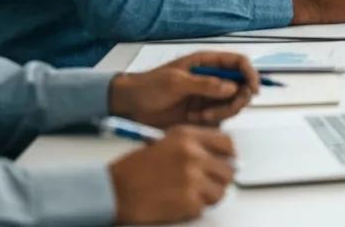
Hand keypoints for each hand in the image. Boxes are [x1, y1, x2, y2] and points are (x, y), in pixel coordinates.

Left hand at [108, 51, 258, 126]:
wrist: (130, 107)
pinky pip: (219, 118)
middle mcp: (212, 78)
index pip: (238, 63)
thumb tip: (232, 87)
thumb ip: (205, 84)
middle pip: (241, 85)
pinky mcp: (202, 113)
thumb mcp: (176, 83)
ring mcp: (208, 96)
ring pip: (232, 103)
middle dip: (238, 98)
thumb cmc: (149, 86)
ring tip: (202, 116)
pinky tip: (196, 121)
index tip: (252, 89)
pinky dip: (213, 121)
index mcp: (207, 62)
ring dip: (224, 112)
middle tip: (223, 109)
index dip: (250, 74)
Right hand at [109, 125, 234, 223]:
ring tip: (193, 196)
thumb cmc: (136, 168)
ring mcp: (192, 177)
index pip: (227, 143)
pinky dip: (195, 209)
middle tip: (209, 185)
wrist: (115, 189)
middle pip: (228, 169)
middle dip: (220, 179)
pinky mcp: (188, 200)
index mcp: (189, 136)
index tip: (226, 162)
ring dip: (210, 196)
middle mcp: (194, 154)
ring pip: (220, 191)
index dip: (229, 155)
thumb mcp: (167, 143)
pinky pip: (204, 207)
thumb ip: (195, 145)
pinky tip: (180, 204)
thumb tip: (220, 158)